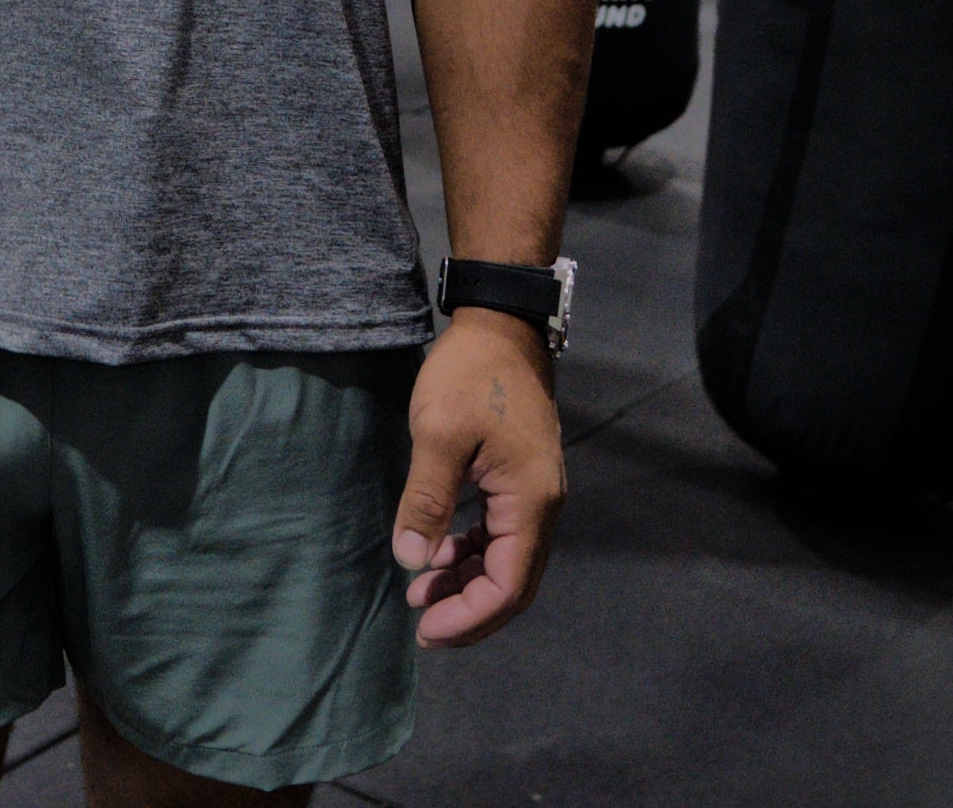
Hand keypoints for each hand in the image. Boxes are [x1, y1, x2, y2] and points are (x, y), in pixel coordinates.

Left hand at [392, 310, 565, 646]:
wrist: (500, 324)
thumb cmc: (470, 374)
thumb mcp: (438, 433)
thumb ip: (427, 499)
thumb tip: (410, 561)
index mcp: (531, 502)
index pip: (508, 585)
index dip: (468, 615)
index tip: (425, 629)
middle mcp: (542, 505)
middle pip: (512, 581)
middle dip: (468, 608)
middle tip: (421, 624)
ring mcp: (533, 491)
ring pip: (506, 559)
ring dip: (466, 582)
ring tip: (420, 593)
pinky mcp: (518, 477)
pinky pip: (499, 533)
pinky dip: (470, 551)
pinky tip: (438, 553)